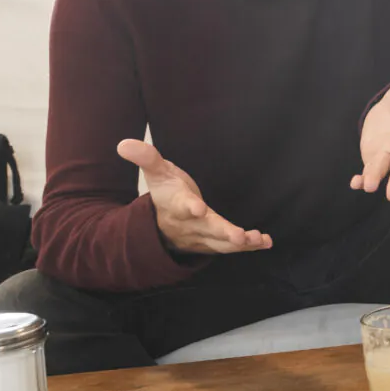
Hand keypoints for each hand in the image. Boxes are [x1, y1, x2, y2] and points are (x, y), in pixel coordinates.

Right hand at [118, 139, 271, 255]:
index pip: (182, 206)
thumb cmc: (166, 193)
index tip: (197, 208)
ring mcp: (203, 236)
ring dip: (240, 242)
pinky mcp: (214, 242)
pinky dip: (249, 246)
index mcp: (176, 204)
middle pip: (207, 229)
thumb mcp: (157, 173)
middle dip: (223, 232)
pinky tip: (265, 242)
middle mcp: (190, 224)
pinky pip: (232, 247)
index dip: (189, 208)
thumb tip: (124, 143)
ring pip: (221, 242)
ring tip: (256, 239)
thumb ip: (146, 158)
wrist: (162, 224)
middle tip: (239, 236)